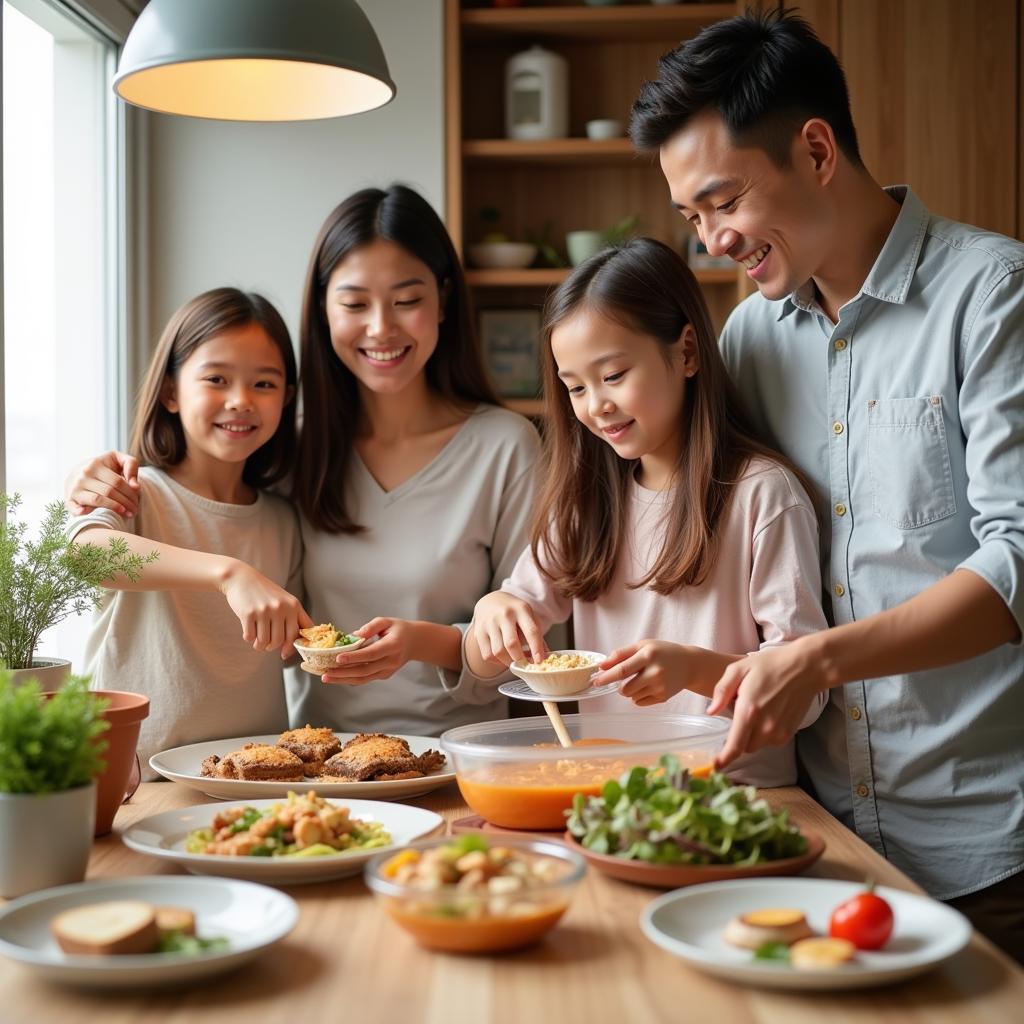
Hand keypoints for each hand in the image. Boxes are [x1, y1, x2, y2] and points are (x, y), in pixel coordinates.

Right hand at [65, 450, 140, 516]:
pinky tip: (88, 512)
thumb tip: (136, 486)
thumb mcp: (117, 459)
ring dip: (115, 509)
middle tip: (135, 511)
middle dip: (126, 503)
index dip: (130, 493)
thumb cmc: (104, 467)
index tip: (137, 501)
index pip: (118, 482)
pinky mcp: (69, 500)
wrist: (77, 472)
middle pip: (109, 492)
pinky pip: (74, 507)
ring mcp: (75, 488)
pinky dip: (80, 511)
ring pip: (97, 500)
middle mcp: (83, 475)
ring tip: (127, 514)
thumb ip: (131, 465)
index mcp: (95, 464)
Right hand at [220, 560, 313, 656]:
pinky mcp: (248, 614)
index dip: (293, 646)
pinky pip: (250, 637)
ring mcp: (264, 610)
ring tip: (257, 640)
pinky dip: (249, 638)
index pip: (299, 632)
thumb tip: (290, 647)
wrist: (242, 578)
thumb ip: (292, 619)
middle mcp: (281, 608)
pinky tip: (249, 631)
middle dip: (272, 647)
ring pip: (264, 642)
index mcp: (293, 606)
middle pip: (280, 641)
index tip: (285, 652)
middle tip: (267, 645)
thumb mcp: (285, 601)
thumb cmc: (265, 593)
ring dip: (259, 645)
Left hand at [320, 617, 413, 685]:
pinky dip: (350, 679)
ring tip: (326, 677)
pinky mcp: (383, 675)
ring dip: (343, 679)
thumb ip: (371, 626)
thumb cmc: (398, 629)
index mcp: (393, 645)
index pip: (371, 653)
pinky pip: (365, 679)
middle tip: (325, 672)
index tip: (338, 658)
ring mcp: (387, 671)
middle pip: (364, 670)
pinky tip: (336, 677)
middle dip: (343, 673)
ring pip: (363, 678)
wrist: (415, 643)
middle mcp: (391, 661)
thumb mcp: (387, 621)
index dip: (355, 657)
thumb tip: (354, 635)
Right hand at [471, 592, 546, 666]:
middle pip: (511, 644)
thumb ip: (538, 636)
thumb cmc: (515, 613)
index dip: (536, 648)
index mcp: (521, 609)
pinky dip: (497, 662)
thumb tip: (546, 658)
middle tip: (525, 664)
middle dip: (520, 659)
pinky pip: (487, 655)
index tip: (539, 661)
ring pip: (498, 651)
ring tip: (514, 661)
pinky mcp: (479, 632)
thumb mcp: (529, 617)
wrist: (491, 601)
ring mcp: (489, 622)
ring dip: (508, 662)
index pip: (531, 631)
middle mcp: (504, 614)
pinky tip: (503, 658)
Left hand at [589, 640, 697, 705]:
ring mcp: (661, 687)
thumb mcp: (643, 645)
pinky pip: (639, 702)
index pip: (622, 670)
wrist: (690, 664)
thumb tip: (602, 665)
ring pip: (631, 697)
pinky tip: (648, 686)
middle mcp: (655, 672)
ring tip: (641, 679)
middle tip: (625, 679)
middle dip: (619, 686)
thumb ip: (621, 654)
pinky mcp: (664, 697)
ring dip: (630, 690)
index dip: (606, 677)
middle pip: (625, 688)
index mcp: (648, 655)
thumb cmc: (663, 652)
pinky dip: (638, 696)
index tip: (596, 682)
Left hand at [707, 642, 822, 767]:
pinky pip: (771, 741)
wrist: (806, 668)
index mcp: (749, 711)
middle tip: (741, 714)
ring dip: (752, 735)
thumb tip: (710, 711)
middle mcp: (765, 726)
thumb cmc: (770, 665)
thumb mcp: (739, 669)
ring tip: (757, 710)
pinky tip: (769, 713)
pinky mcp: (790, 733)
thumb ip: (722, 691)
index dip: (724, 759)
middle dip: (738, 737)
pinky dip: (765, 733)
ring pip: (758, 745)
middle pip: (744, 747)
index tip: (716, 767)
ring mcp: (779, 731)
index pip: (735, 746)